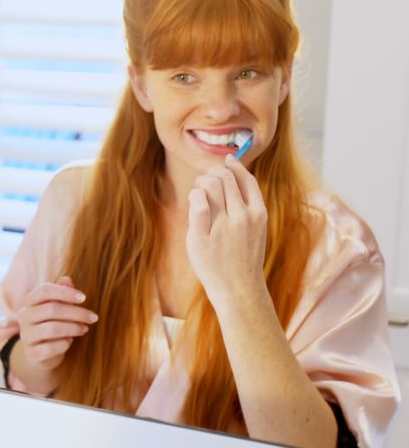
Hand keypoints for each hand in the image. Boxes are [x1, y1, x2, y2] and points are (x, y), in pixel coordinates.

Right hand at [16, 276, 97, 375]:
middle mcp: (24, 316)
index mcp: (30, 302)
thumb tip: (67, 279)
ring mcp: (26, 335)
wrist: (41, 353)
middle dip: (76, 312)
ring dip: (73, 328)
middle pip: (51, 309)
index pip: (44, 290)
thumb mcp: (58, 308)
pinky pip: (50, 348)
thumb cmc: (52, 324)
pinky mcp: (32, 353)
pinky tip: (69, 342)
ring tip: (84, 329)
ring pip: (51, 329)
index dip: (65, 292)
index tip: (83, 298)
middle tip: (93, 317)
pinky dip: (64, 344)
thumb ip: (62, 293)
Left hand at [185, 154, 268, 305]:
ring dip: (201, 183)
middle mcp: (243, 217)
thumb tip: (232, 172)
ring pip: (210, 185)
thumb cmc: (243, 257)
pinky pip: (197, 203)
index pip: (246, 179)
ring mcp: (223, 227)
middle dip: (212, 173)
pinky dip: (194, 196)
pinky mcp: (202, 236)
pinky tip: (194, 201)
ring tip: (199, 191)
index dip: (234, 167)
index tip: (225, 163)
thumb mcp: (255, 228)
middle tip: (205, 182)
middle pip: (225, 177)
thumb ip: (246, 204)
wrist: (239, 289)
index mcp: (258, 214)